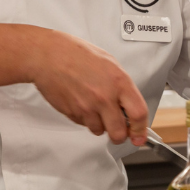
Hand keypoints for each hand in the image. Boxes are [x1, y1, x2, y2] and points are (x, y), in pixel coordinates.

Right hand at [28, 29, 147, 146]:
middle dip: (120, 135)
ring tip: (95, 108)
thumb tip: (130, 104)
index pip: (138, 114)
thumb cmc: (76, 54)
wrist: (48, 56)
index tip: (140, 135)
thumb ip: (122, 86)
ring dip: (100, 125)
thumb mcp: (109, 63)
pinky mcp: (73, 113)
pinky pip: (84, 124)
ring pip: (100, 131)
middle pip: (119, 133)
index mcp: (118, 82)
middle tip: (120, 131)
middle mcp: (104, 97)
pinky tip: (82, 102)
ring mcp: (87, 107)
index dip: (141, 129)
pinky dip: (85, 119)